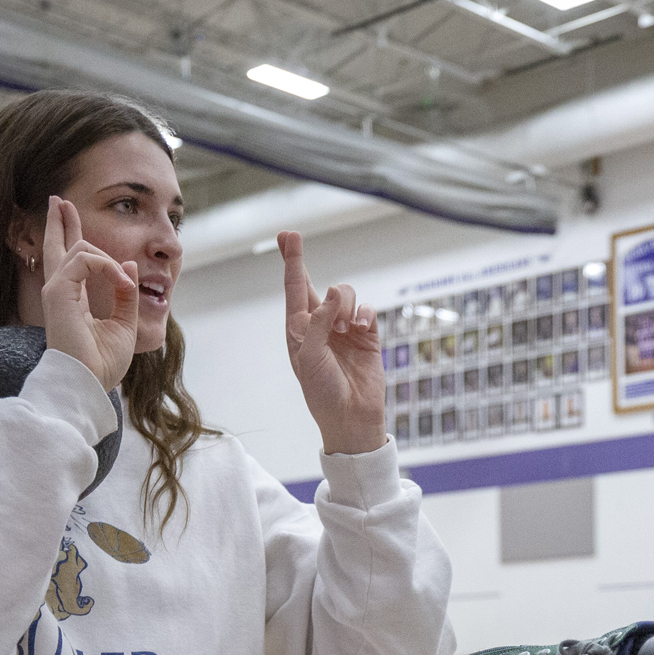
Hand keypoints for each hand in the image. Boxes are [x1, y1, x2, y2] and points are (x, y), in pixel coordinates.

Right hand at [40, 196, 141, 391]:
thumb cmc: (103, 363)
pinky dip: (107, 267)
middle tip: (58, 199)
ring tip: (123, 281)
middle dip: (60, 221)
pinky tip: (120, 282)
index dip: (68, 236)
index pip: (68, 261)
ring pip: (80, 249)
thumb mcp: (124, 323)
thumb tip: (128, 266)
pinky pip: (84, 260)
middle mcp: (59, 292)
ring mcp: (56, 290)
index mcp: (72, 299)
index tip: (69, 217)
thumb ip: (125, 294)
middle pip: (56, 246)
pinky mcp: (58, 293)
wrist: (90, 383)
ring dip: (109, 261)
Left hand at [279, 232, 385, 454]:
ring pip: (346, 295)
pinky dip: (365, 313)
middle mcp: (320, 325)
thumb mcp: (310, 357)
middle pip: (316, 284)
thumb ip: (319, 321)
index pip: (294, 289)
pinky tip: (360, 328)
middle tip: (292, 237)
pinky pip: (367, 310)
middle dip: (301, 261)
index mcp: (299, 330)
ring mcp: (345, 329)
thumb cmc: (322, 392)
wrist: (351, 418)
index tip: (286, 236)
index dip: (290, 262)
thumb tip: (336, 291)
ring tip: (345, 326)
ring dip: (345, 303)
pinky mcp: (367, 336)